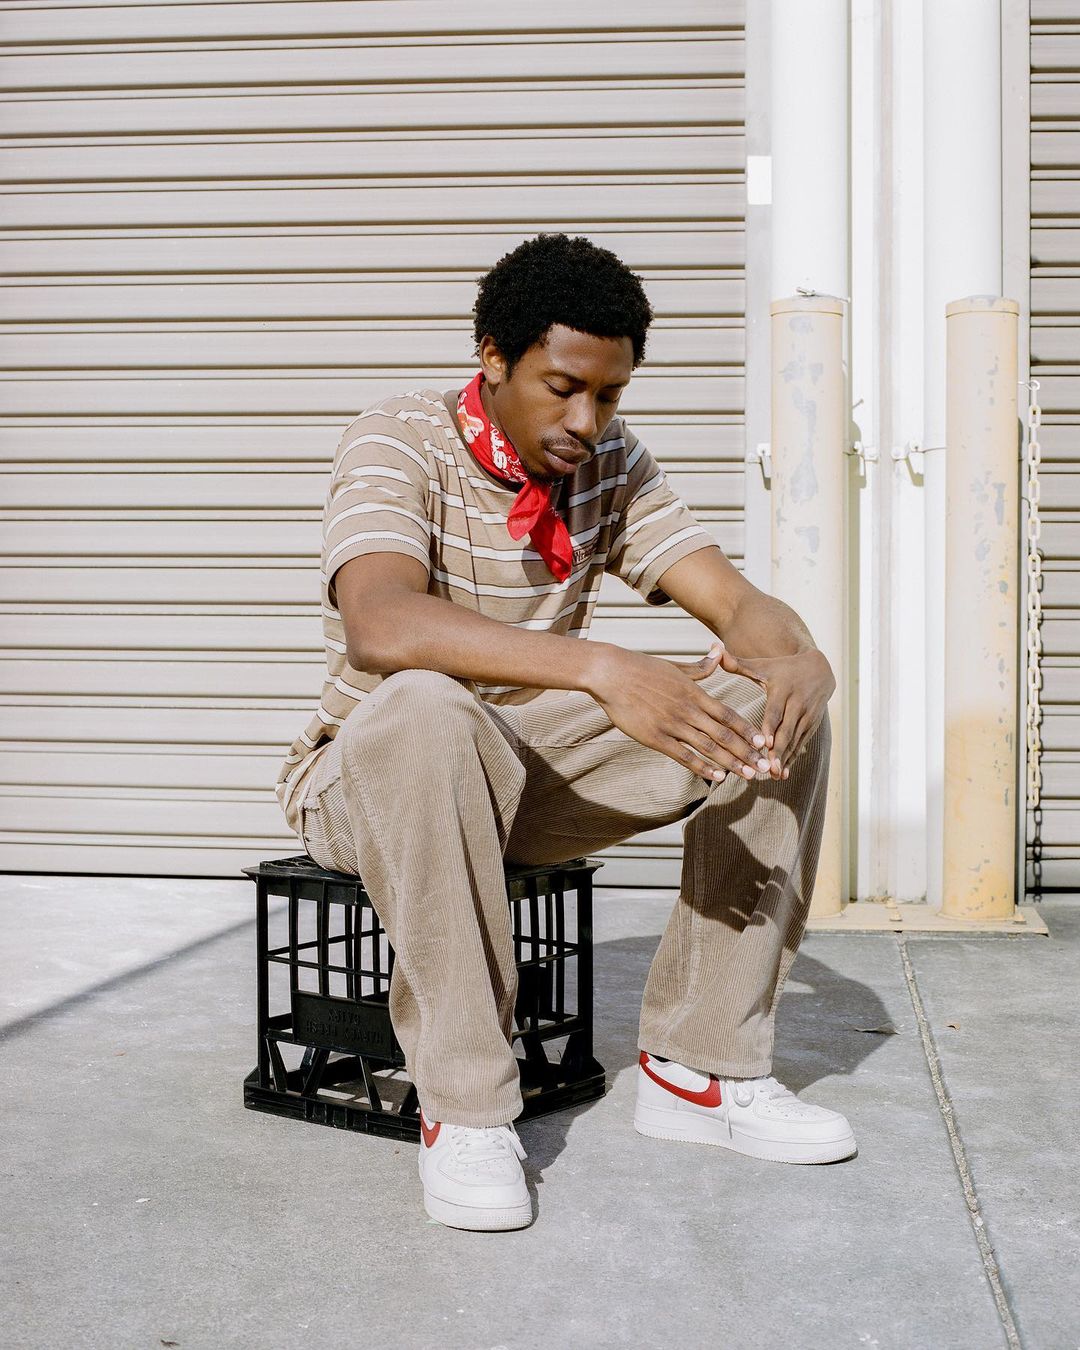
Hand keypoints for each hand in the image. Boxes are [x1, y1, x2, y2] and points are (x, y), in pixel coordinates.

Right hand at [586, 642, 773, 784]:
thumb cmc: (641, 668)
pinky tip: (717, 777)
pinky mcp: (655, 737)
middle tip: (763, 766)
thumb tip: (720, 651)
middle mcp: (687, 710)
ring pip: (708, 747)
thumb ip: (701, 667)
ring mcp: (671, 724)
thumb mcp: (675, 665)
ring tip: (748, 775)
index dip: (747, 729)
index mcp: (694, 692)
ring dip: (730, 763)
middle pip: (724, 734)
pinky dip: (702, 767)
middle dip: (746, 752)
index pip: (728, 714)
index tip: (764, 742)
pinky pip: (683, 756)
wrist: (610, 673)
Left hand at [713, 645, 834, 777]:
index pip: (775, 711)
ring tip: (775, 775)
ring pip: (796, 739)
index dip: (771, 728)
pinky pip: (803, 742)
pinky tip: (784, 772)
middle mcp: (798, 703)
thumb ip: (738, 663)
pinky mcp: (814, 723)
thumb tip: (715, 651)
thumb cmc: (782, 669)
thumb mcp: (762, 665)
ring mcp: (808, 714)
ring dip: (787, 758)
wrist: (819, 669)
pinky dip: (794, 757)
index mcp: (782, 689)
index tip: (765, 744)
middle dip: (779, 750)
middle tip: (769, 768)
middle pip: (787, 730)